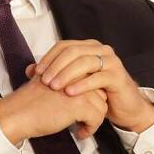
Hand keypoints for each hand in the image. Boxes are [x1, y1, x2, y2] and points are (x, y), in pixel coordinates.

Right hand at [0, 64, 108, 142]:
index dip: (90, 97)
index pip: (93, 82)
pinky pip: (97, 118)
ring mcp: (81, 90)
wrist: (18, 113)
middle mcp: (78, 76)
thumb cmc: (29, 101)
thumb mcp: (47, 82)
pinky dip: (90, 129)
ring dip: (94, 121)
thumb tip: (77, 89)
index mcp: (70, 69)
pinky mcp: (81, 104)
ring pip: (102, 106)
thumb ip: (62, 81)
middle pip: (100, 93)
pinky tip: (79, 134)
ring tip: (81, 128)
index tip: (83, 110)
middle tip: (83, 120)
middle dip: (94, 109)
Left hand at [35, 40, 153, 132]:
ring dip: (66, 74)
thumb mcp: (74, 81)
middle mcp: (101, 50)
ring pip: (84, 62)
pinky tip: (70, 93)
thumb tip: (29, 69)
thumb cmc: (98, 94)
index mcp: (89, 47)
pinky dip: (82, 85)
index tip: (36, 71)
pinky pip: (97, 78)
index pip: (64, 45)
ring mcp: (111, 62)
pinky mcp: (117, 76)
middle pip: (73, 51)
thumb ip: (55, 73)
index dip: (49, 57)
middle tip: (44, 80)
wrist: (124, 108)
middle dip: (56, 66)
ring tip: (54, 87)